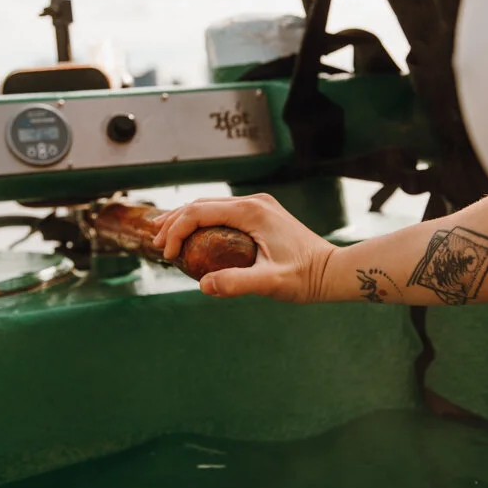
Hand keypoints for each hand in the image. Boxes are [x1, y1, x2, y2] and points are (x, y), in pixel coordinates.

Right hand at [151, 193, 335, 302]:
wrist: (332, 271)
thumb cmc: (306, 278)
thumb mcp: (271, 283)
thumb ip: (237, 283)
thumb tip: (203, 285)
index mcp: (251, 212)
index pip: (199, 212)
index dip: (177, 231)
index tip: (168, 255)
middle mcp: (253, 202)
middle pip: (201, 205)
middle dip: (175, 222)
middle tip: (155, 241)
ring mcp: (258, 206)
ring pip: (211, 206)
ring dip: (186, 219)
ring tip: (164, 234)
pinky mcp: (261, 214)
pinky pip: (223, 212)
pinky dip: (203, 221)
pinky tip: (193, 234)